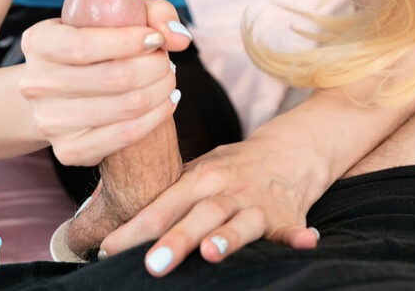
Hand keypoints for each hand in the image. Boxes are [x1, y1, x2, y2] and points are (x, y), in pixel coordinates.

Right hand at [18, 0, 190, 166]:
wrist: (57, 95)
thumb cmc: (93, 46)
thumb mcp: (113, 15)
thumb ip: (152, 13)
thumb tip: (180, 37)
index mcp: (38, 42)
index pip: (83, 45)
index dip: (127, 41)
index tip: (155, 38)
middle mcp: (36, 84)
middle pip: (112, 77)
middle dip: (154, 67)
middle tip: (166, 61)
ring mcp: (49, 122)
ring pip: (124, 108)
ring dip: (159, 91)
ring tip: (168, 79)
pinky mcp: (68, 151)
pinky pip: (125, 135)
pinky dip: (156, 117)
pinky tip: (165, 103)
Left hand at [98, 128, 322, 276]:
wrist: (288, 150)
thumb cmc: (230, 170)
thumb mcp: (197, 171)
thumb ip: (164, 191)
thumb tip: (107, 210)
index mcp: (200, 178)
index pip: (162, 203)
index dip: (136, 227)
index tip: (108, 249)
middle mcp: (227, 190)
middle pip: (199, 215)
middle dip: (176, 240)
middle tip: (151, 265)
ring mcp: (258, 204)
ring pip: (241, 222)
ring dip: (229, 237)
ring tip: (212, 254)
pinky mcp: (288, 218)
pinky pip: (294, 230)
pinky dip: (299, 239)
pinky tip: (307, 245)